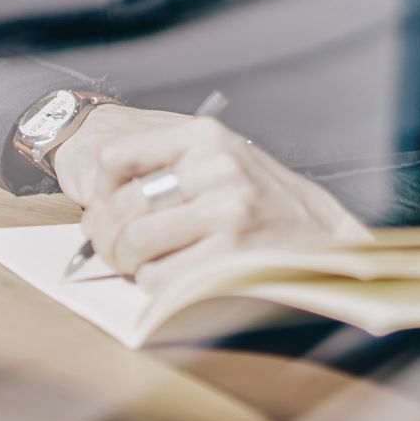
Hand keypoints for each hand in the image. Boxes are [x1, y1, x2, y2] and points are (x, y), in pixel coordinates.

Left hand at [63, 113, 370, 291]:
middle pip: (122, 207)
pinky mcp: (232, 253)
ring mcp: (226, 210)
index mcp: (204, 137)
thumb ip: (164, 170)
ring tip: (139, 264)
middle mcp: (215, 167)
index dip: (99, 191)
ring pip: (136, 243)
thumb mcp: (217, 162)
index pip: (116, 158)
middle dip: (106, 237)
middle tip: (112, 251)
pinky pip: (160, 276)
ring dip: (127, 262)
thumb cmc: (259, 201)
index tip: (103, 209)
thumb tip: (96, 206)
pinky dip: (153, 283)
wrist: (323, 233)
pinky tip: (168, 277)